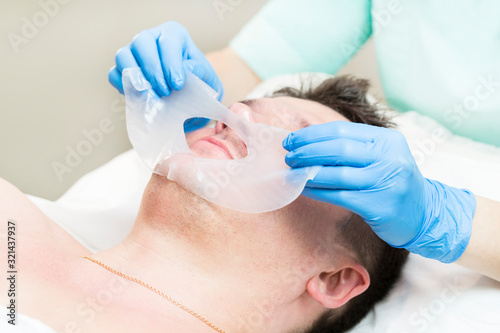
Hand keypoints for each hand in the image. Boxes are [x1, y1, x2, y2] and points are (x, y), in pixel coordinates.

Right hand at [108, 21, 223, 130]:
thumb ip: (201, 72)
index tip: (178, 85)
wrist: (188, 98)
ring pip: (123, 55)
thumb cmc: (199, 83)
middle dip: (152, 69)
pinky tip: (139, 98)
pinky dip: (122, 86)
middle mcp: (151, 38)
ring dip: (134, 76)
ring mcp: (134, 53)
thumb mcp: (208, 78)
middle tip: (165, 91)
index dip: (171, 63)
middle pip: (142, 42)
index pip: (169, 41)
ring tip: (148, 94)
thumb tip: (187, 68)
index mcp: (174, 35)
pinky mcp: (123, 70)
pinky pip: (114, 73)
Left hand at [283, 121, 475, 262]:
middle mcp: (389, 158)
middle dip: (308, 151)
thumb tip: (308, 142)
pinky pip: (339, 195)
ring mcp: (385, 182)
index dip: (312, 134)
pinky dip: (318, 191)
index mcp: (388, 140)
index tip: (292, 139)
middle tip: (289, 155)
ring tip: (293, 171)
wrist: (425, 213)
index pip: (342, 130)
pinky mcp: (378, 205)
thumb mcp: (382, 155)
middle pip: (339, 149)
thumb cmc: (393, 181)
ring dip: (309, 172)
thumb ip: (353, 147)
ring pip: (337, 173)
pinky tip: (305, 188)